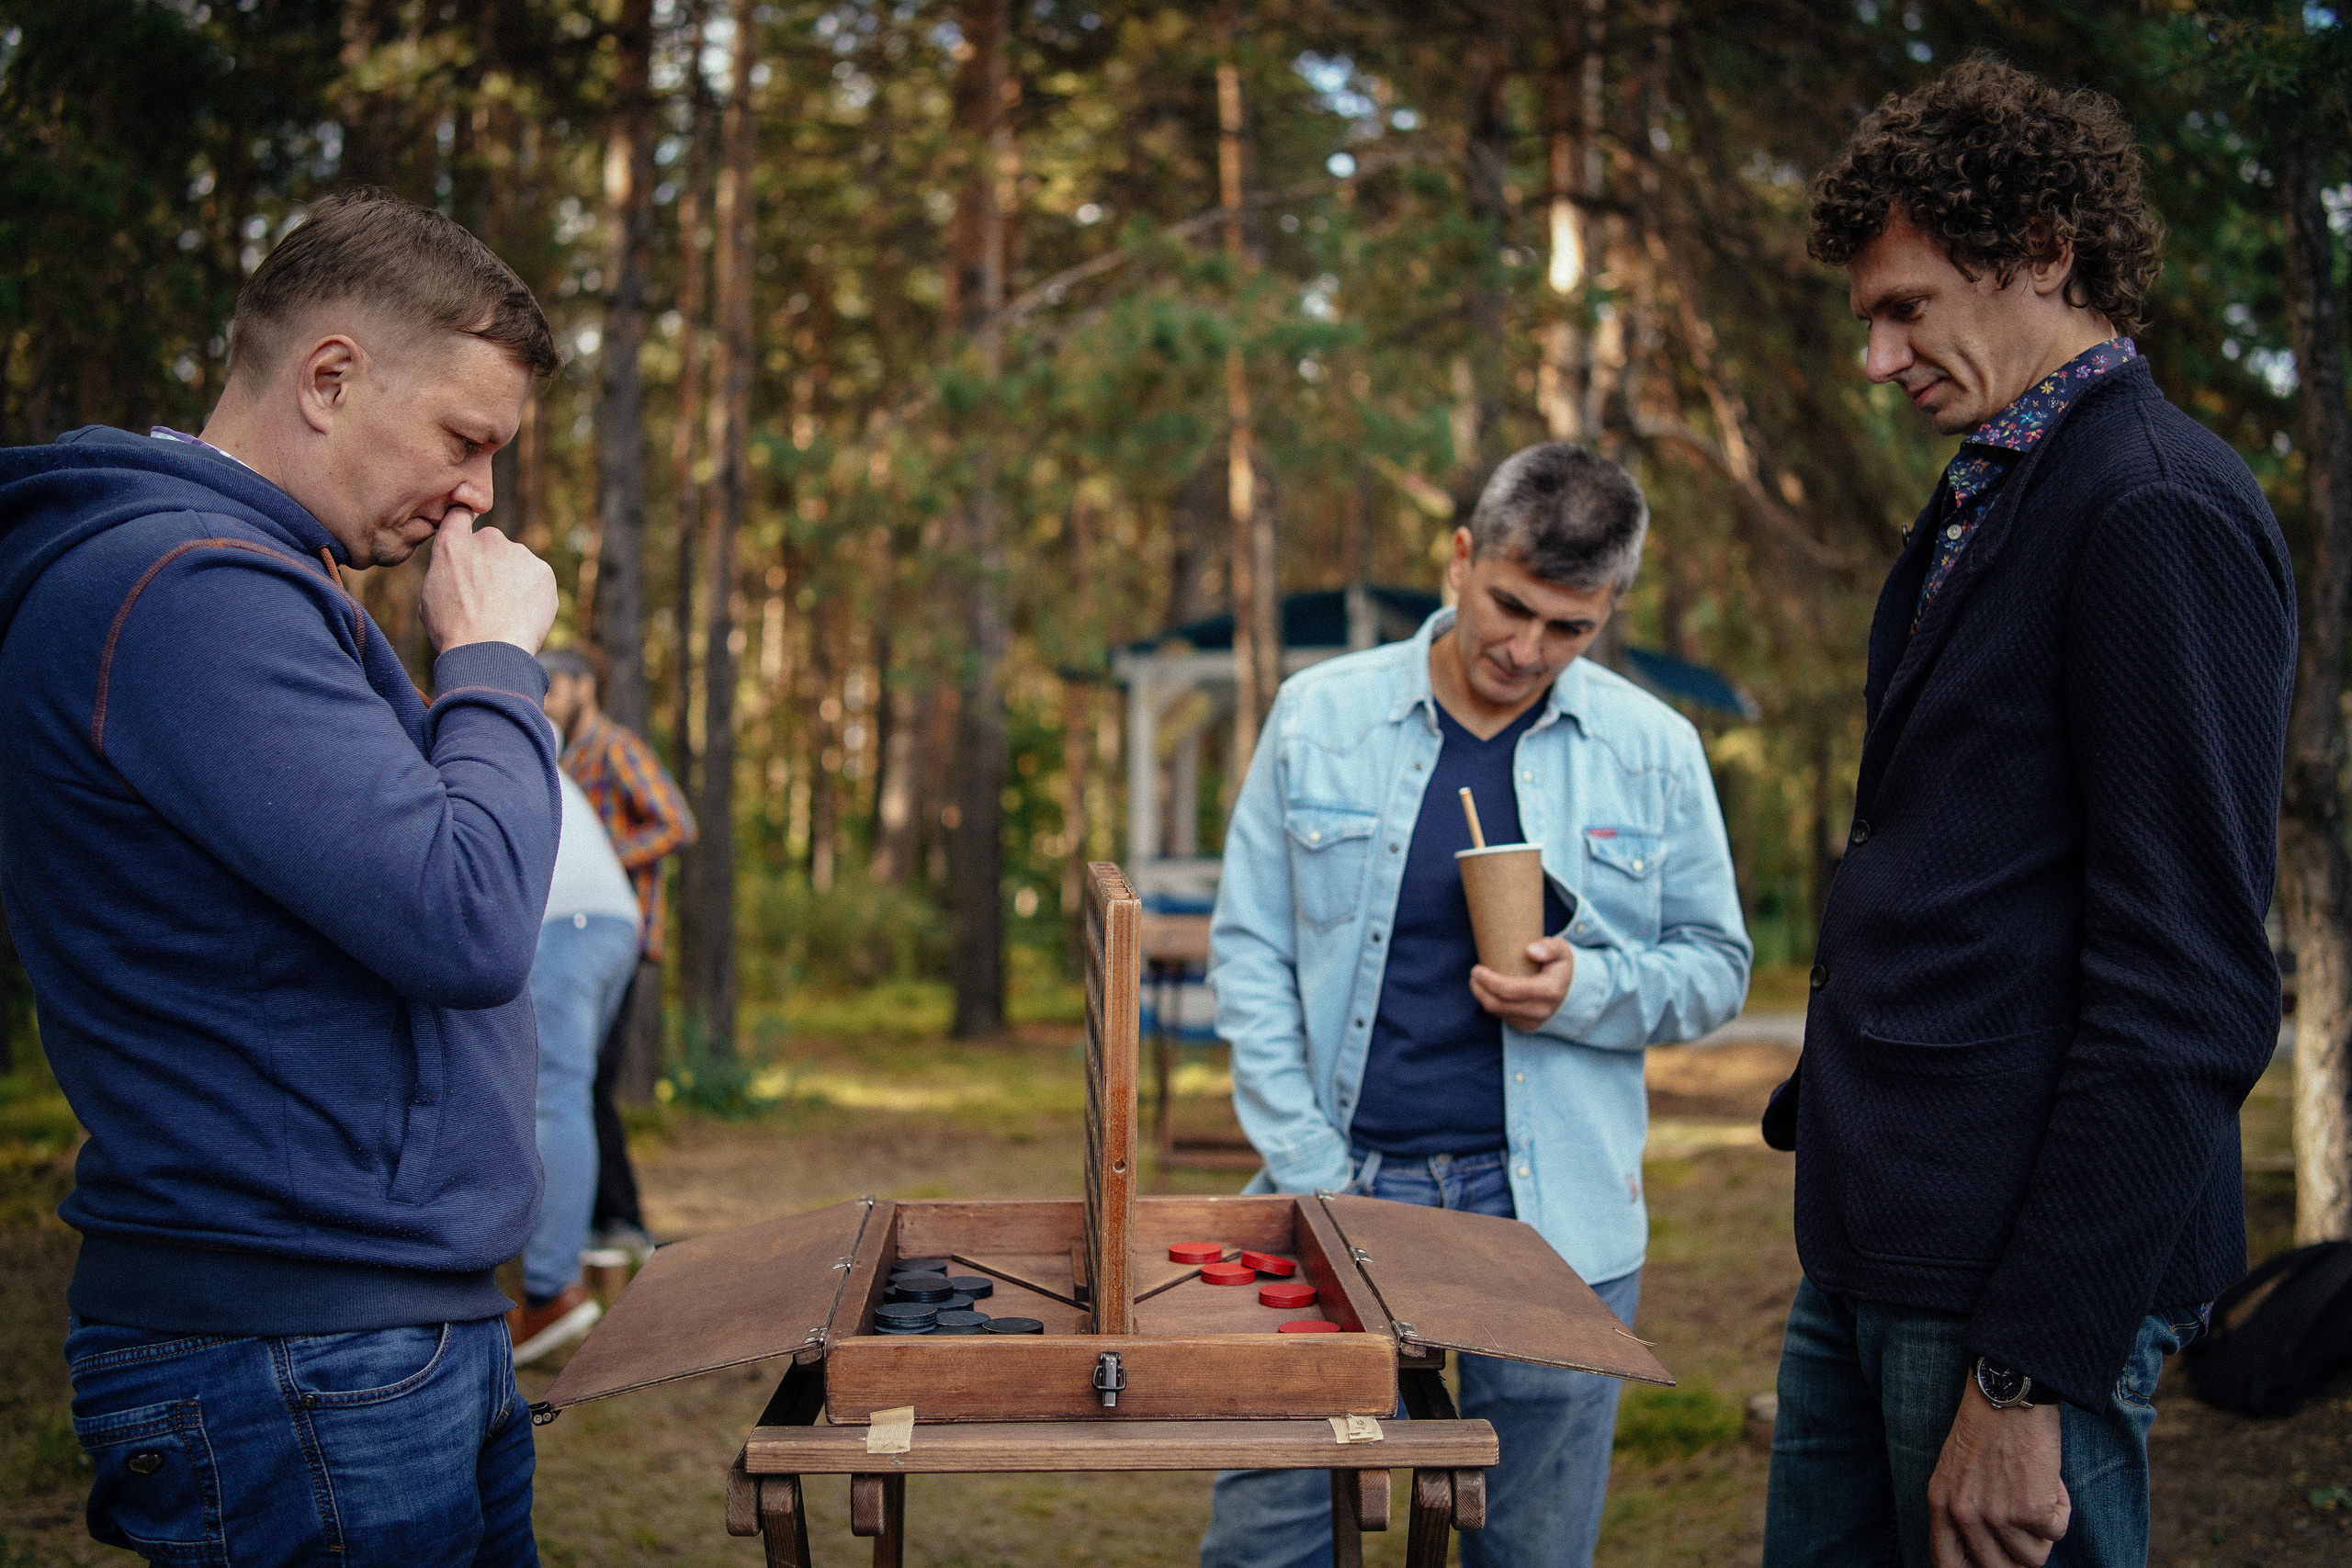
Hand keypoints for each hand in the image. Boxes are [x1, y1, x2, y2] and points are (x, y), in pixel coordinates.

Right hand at [419, 507, 556, 655]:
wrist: (489, 652)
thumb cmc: (453, 630)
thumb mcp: (430, 595)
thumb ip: (446, 569)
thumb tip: (456, 567)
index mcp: (453, 543)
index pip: (459, 514)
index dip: (464, 524)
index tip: (469, 539)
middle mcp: (488, 539)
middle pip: (490, 544)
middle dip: (489, 564)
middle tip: (486, 597)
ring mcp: (518, 553)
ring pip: (515, 562)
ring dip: (511, 579)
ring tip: (503, 612)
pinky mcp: (543, 571)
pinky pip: (535, 579)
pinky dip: (531, 594)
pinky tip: (520, 615)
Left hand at [1468, 936, 1574, 1029]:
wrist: (1572, 991)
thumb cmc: (1560, 965)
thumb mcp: (1561, 950)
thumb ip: (1549, 947)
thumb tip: (1531, 951)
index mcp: (1549, 991)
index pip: (1510, 990)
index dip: (1489, 981)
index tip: (1477, 969)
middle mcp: (1541, 1010)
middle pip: (1499, 1004)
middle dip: (1480, 989)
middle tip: (1474, 974)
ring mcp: (1534, 1022)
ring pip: (1497, 1012)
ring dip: (1482, 996)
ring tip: (1477, 980)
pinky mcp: (1527, 1027)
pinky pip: (1502, 1017)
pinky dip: (1491, 1003)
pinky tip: (1488, 991)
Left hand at [1927, 1382, 2068, 1566]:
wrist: (2008, 1394)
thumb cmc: (1986, 1426)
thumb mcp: (1955, 1470)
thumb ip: (1961, 1509)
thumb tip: (1984, 1551)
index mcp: (1940, 1504)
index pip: (1947, 1564)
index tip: (1993, 1565)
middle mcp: (1964, 1514)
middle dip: (2020, 1554)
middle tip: (2029, 1528)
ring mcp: (1997, 1515)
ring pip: (2034, 1558)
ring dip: (2043, 1530)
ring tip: (2036, 1491)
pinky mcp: (2031, 1510)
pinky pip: (2057, 1532)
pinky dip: (2060, 1508)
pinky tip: (2049, 1479)